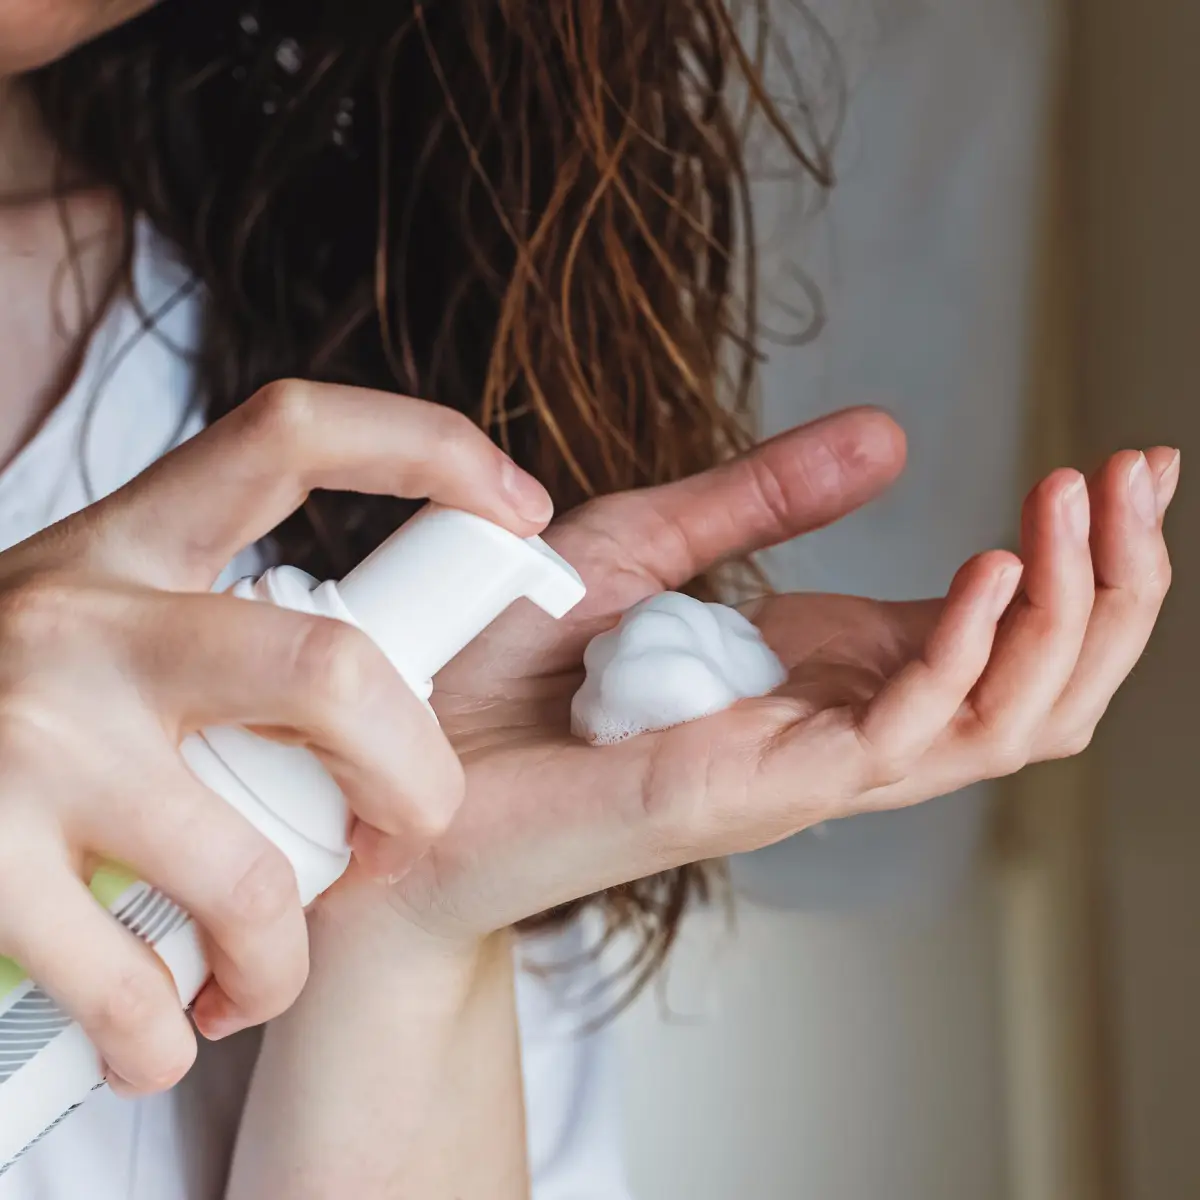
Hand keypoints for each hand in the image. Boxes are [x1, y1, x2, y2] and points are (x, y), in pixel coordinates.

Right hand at [0, 380, 551, 1093]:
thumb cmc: (4, 694)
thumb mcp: (99, 616)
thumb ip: (219, 625)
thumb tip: (396, 670)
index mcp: (136, 541)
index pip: (297, 438)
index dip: (427, 446)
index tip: (524, 504)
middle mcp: (87, 618)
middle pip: (336, 675)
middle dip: (414, 781)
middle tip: (403, 836)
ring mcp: (31, 735)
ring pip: (253, 873)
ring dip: (281, 957)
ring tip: (260, 976)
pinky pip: (131, 984)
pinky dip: (165, 1034)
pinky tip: (157, 1031)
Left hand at [382, 410, 1176, 937]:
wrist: (400, 771)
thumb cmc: (503, 672)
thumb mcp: (642, 546)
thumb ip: (761, 501)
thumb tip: (891, 437)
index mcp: (815, 674)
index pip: (986, 628)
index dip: (1068, 553)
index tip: (1116, 462)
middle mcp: (831, 728)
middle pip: (1031, 683)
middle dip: (1110, 581)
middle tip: (1141, 473)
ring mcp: (805, 769)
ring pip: (1004, 722)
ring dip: (1070, 613)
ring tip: (1088, 506)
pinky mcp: (757, 790)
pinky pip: (904, 737)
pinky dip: (966, 655)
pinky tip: (992, 570)